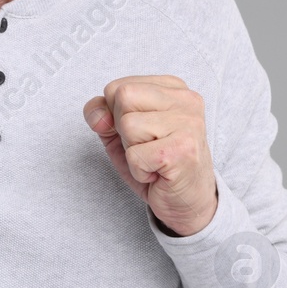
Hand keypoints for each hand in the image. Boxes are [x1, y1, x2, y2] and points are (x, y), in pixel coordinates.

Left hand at [83, 75, 217, 236]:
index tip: (141, 133)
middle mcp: (185, 100)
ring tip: (153, 159)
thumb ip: (101, 114)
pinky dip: (139, 170)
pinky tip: (158, 172)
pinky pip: (135, 155)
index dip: (114, 115)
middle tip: (147, 146)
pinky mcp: (184, 150)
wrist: (187, 200)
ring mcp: (188, 123)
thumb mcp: (119, 132)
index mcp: (172, 88)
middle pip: (123, 97)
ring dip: (132, 151)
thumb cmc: (153, 162)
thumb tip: (97, 116)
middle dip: (122, 129)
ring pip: (128, 125)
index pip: (117, 87)